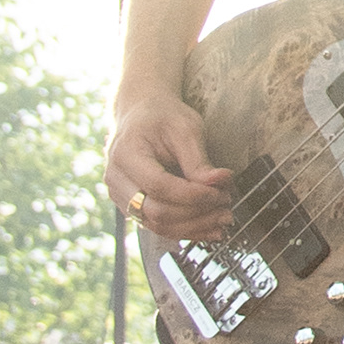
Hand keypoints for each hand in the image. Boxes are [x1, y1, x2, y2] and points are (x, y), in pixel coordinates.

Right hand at [105, 88, 232, 239]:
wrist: (141, 114)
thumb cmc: (162, 116)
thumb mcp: (185, 128)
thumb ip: (199, 159)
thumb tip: (220, 183)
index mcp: (125, 154)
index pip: (159, 185)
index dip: (193, 195)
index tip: (221, 193)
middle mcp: (116, 179)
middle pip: (156, 211)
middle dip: (196, 213)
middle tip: (226, 206)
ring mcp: (120, 196)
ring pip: (157, 225)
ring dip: (193, 226)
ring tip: (223, 220)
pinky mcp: (131, 207)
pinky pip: (157, 226)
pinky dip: (185, 230)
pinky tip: (210, 228)